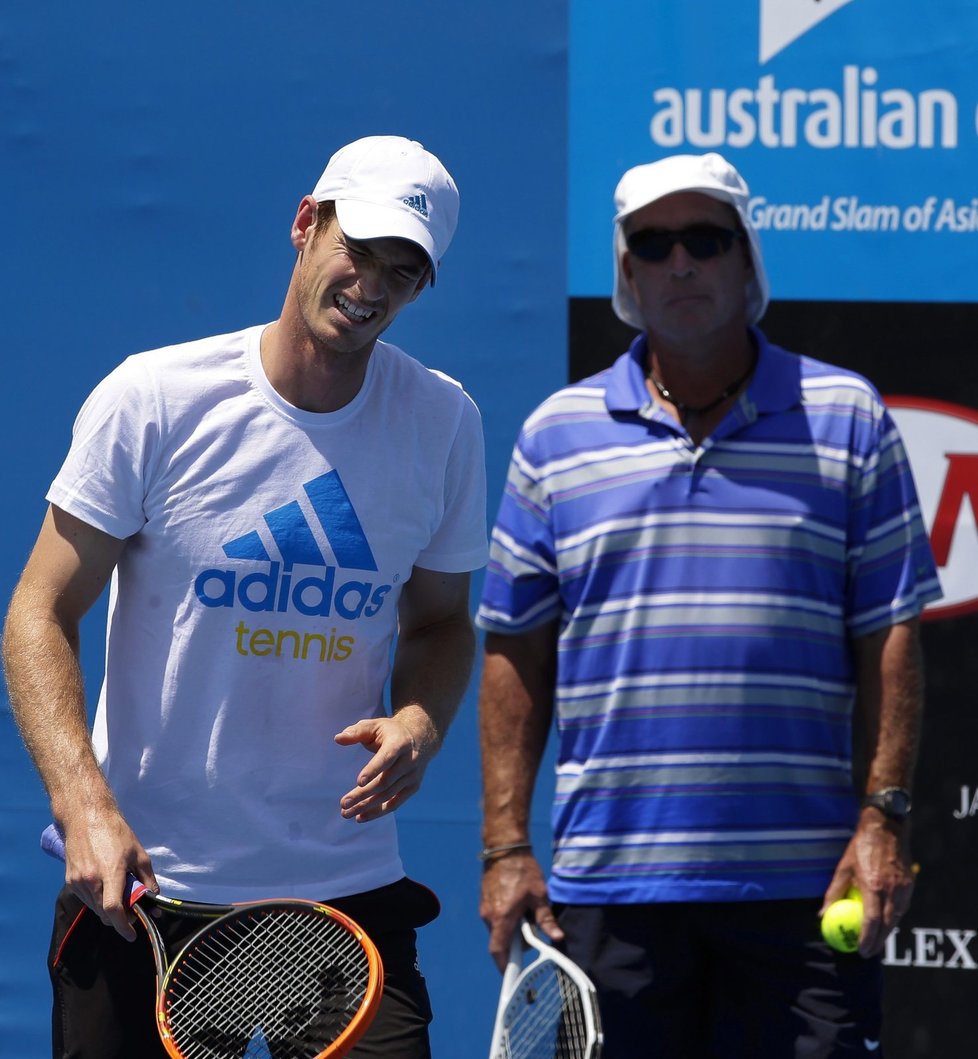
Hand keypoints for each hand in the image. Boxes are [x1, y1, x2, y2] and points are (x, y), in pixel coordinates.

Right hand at [58, 811, 156, 941]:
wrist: (86, 818)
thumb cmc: (116, 832)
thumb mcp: (139, 853)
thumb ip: (147, 878)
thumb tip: (154, 897)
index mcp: (110, 872)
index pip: (114, 908)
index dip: (123, 926)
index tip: (132, 934)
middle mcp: (91, 880)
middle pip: (104, 913)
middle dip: (119, 920)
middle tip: (132, 914)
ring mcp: (78, 882)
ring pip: (94, 909)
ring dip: (107, 911)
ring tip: (120, 898)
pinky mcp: (70, 881)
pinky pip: (86, 900)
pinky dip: (97, 902)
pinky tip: (106, 890)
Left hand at [335, 706, 438, 821]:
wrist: (420, 738)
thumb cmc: (389, 732)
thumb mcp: (374, 726)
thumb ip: (356, 732)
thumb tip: (338, 739)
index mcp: (400, 742)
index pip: (387, 758)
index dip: (374, 770)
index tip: (359, 782)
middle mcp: (410, 760)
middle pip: (385, 781)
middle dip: (363, 794)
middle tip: (343, 803)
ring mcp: (413, 776)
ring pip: (388, 795)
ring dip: (366, 806)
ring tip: (346, 813)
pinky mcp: (413, 787)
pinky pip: (395, 803)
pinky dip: (378, 812)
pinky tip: (360, 817)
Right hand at [480, 852, 563, 970]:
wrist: (504, 846)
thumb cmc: (522, 869)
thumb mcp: (539, 895)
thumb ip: (546, 919)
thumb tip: (557, 938)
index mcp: (501, 918)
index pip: (499, 952)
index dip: (505, 967)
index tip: (514, 976)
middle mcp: (489, 916)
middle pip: (500, 943)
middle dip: (516, 945)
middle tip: (533, 934)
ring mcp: (485, 908)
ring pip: (498, 930)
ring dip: (512, 931)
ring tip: (527, 913)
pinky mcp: (486, 901)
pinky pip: (495, 919)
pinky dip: (507, 921)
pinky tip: (519, 906)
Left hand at [821, 810, 913, 957]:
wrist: (886, 828)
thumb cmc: (861, 846)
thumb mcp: (843, 867)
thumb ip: (833, 892)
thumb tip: (822, 913)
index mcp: (873, 886)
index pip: (871, 921)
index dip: (866, 938)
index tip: (860, 950)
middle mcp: (891, 890)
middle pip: (887, 925)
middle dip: (878, 942)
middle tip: (868, 952)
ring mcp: (903, 888)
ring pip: (897, 919)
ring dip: (887, 932)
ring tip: (876, 942)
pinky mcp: (910, 885)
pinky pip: (903, 908)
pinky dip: (894, 919)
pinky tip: (886, 923)